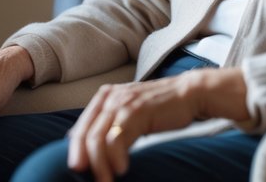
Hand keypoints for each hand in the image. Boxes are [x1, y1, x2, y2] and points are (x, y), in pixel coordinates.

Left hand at [66, 66, 247, 181]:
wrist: (189, 93)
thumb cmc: (160, 107)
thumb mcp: (129, 111)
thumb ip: (109, 123)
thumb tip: (86, 144)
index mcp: (104, 96)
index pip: (81, 127)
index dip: (75, 150)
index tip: (77, 170)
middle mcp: (110, 97)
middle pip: (86, 134)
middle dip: (83, 160)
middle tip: (86, 178)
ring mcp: (123, 103)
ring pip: (99, 138)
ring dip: (100, 164)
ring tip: (106, 181)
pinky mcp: (137, 111)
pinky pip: (118, 138)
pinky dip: (116, 157)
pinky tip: (121, 169)